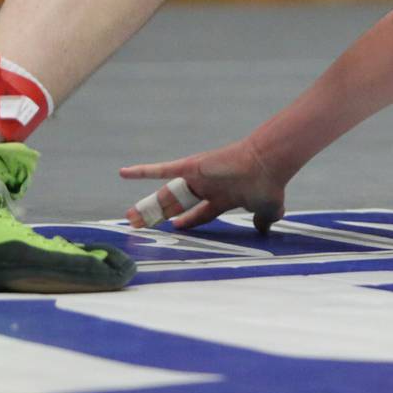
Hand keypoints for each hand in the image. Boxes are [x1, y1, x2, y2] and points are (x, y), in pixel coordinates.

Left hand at [120, 137, 286, 233]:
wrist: (266, 164)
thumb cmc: (268, 184)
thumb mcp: (266, 208)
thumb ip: (263, 219)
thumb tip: (264, 228)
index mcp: (221, 198)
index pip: (199, 213)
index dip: (187, 221)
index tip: (175, 227)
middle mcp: (206, 187)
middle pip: (176, 205)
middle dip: (159, 216)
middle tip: (143, 225)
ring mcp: (197, 177)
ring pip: (166, 194)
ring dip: (147, 205)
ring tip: (129, 217)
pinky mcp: (191, 166)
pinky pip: (162, 170)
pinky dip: (143, 171)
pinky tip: (124, 173)